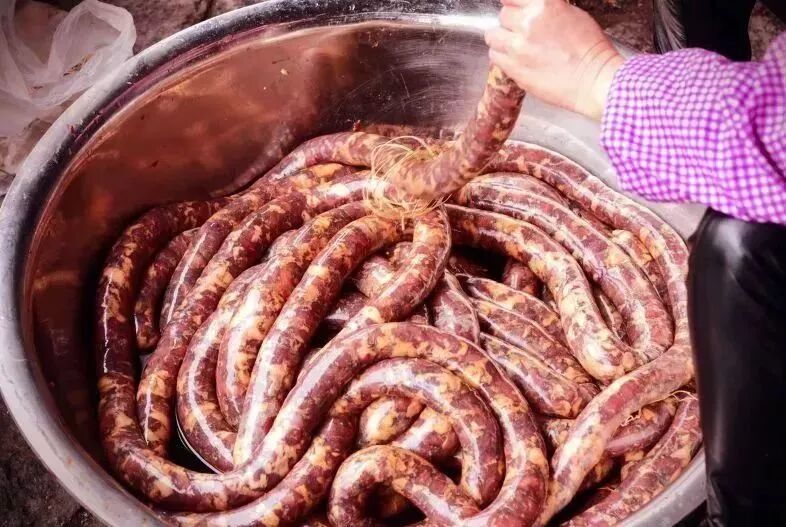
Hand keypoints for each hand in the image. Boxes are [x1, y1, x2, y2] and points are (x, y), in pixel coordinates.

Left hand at [485, 0, 624, 120]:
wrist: (594, 79)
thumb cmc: (590, 49)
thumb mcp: (572, 14)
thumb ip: (547, 9)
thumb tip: (532, 10)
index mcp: (544, 5)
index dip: (512, 4)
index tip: (513, 9)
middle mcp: (528, 22)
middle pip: (503, 15)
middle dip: (510, 23)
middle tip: (520, 33)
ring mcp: (518, 46)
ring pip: (492, 35)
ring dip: (501, 39)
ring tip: (513, 47)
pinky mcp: (513, 67)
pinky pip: (494, 56)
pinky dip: (501, 56)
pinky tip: (513, 60)